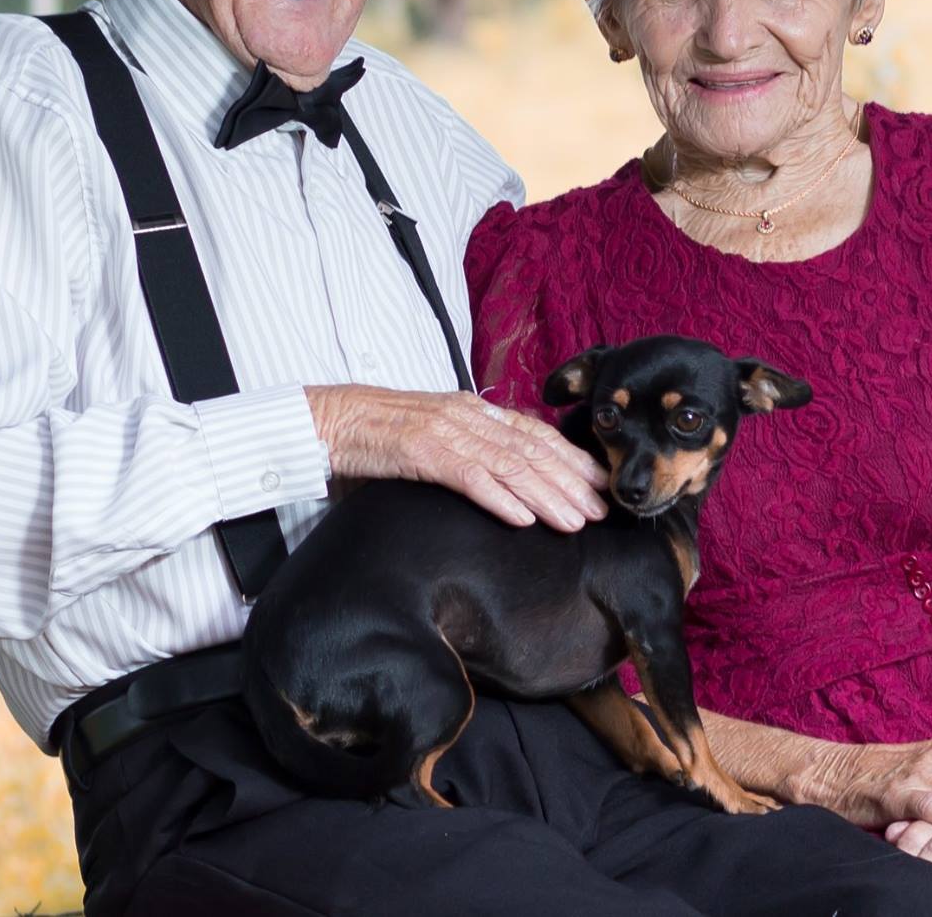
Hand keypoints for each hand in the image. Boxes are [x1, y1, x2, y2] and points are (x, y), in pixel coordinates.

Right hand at [306, 385, 608, 529]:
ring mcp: (444, 431)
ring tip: (574, 521)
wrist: (328, 420)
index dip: (572, 459)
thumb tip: (504, 479)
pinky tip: (523, 519)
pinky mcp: (420, 450)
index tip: (601, 484)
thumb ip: (468, 449)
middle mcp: (466, 416)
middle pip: (532, 450)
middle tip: (603, 509)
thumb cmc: (377, 434)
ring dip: (547, 495)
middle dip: (572, 481)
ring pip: (509, 464)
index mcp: (471, 410)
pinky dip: (499, 497)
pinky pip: (468, 476)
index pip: (534, 434)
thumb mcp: (433, 435)